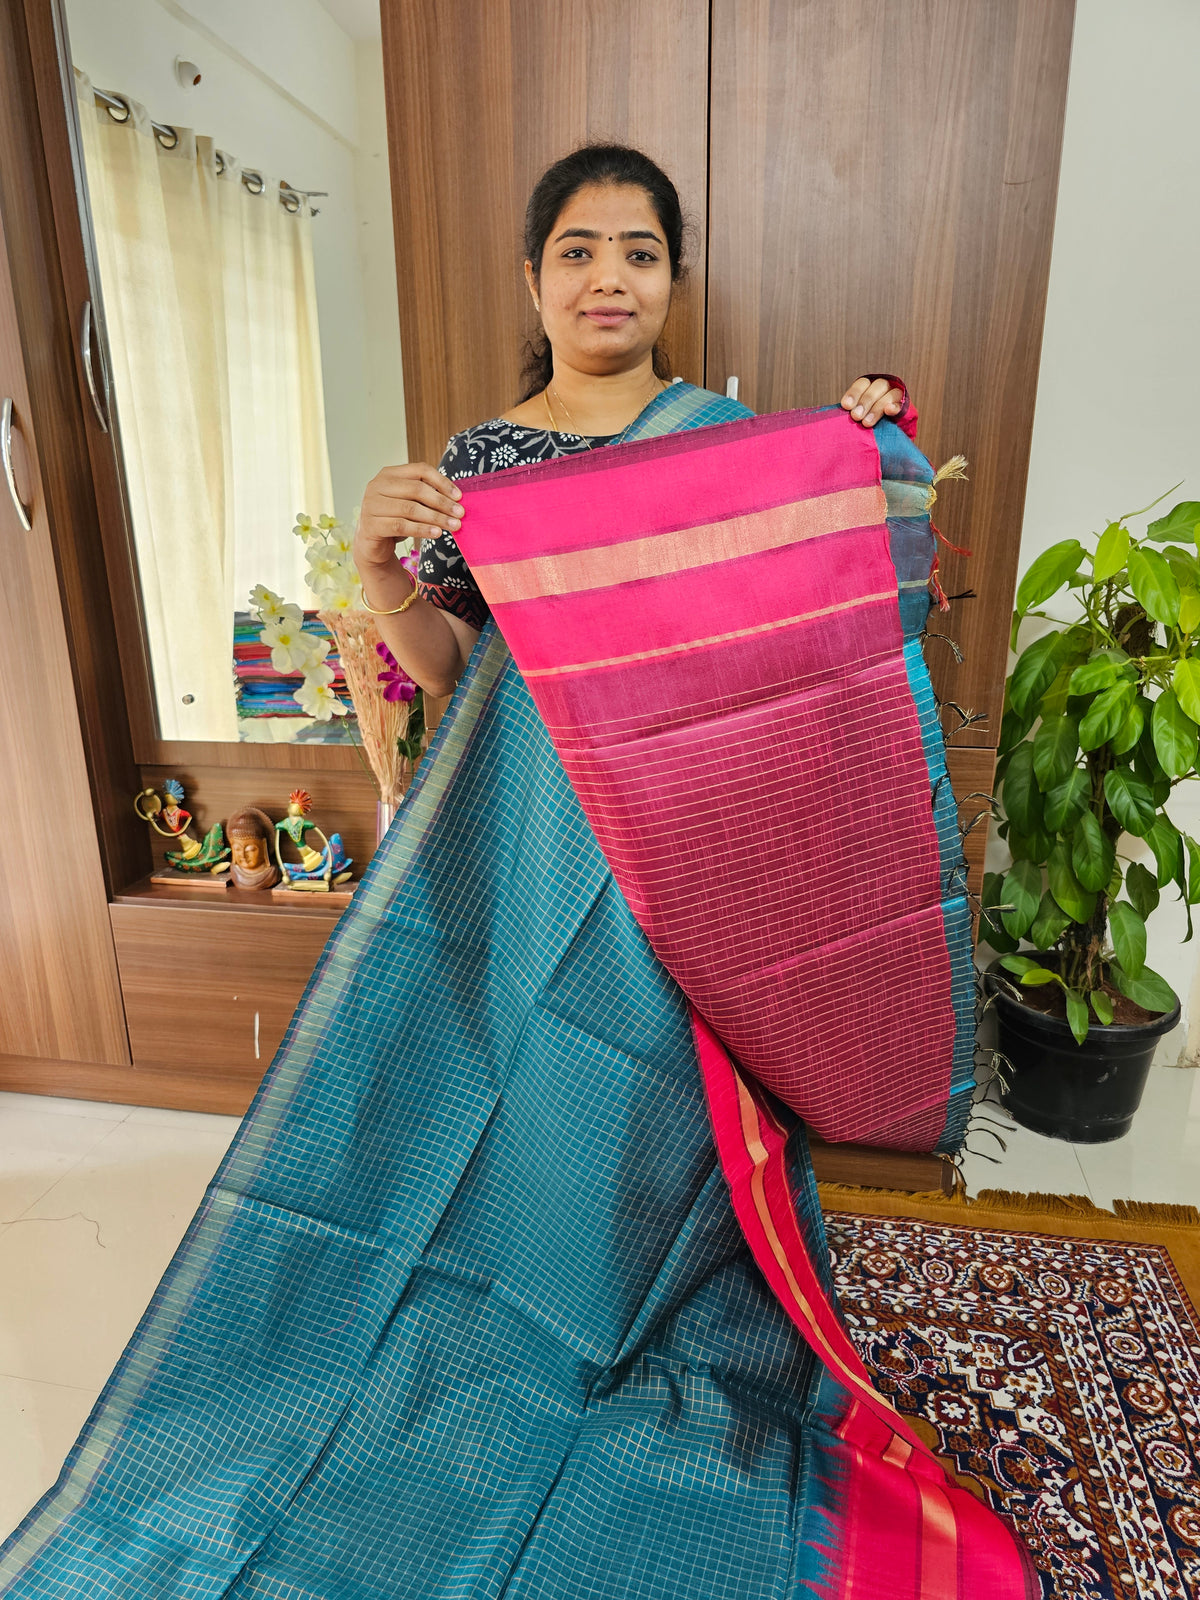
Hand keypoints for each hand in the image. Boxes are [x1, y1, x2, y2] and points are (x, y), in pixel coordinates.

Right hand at [355, 462, 462, 577]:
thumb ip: (426, 495)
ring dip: (436, 518)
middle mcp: (377, 485)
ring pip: (410, 509)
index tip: (459, 496)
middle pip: (417, 489)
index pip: (420, 470)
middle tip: (460, 514)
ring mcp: (372, 505)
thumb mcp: (410, 502)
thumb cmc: (395, 519)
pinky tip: (437, 533)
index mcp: (389, 473)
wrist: (372, 543)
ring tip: (454, 526)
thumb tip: (456, 499)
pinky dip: (422, 530)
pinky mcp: (371, 525)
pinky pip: (402, 526)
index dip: (442, 482)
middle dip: (442, 502)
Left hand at [840, 376, 904, 427]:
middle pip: (875, 387)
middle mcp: (883, 388)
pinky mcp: (906, 407)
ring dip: (876, 408)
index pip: (862, 384)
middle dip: (864, 402)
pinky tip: (888, 411)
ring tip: (866, 423)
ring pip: (889, 394)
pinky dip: (895, 407)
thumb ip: (851, 413)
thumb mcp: (857, 417)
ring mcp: (896, 396)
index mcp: (869, 388)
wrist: (889, 439)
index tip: (846, 406)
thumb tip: (835, 415)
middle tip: (856, 416)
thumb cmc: (867, 426)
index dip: (854, 393)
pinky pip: (901, 404)